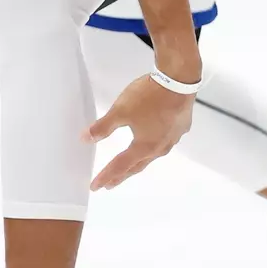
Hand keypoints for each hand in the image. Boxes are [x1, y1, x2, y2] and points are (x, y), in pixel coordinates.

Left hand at [84, 73, 194, 190]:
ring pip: (152, 155)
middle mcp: (160, 148)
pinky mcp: (181, 127)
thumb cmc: (149, 97)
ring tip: (132, 165)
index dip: (106, 176)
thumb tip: (85, 139)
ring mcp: (173, 138)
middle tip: (110, 184)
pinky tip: (154, 139)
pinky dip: (154, 145)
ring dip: (139, 162)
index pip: (120, 166)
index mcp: (144, 147)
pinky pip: (165, 141)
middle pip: (137, 166)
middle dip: (122, 175)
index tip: (96, 186)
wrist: (179, 81)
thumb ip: (103, 126)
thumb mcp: (120, 110)